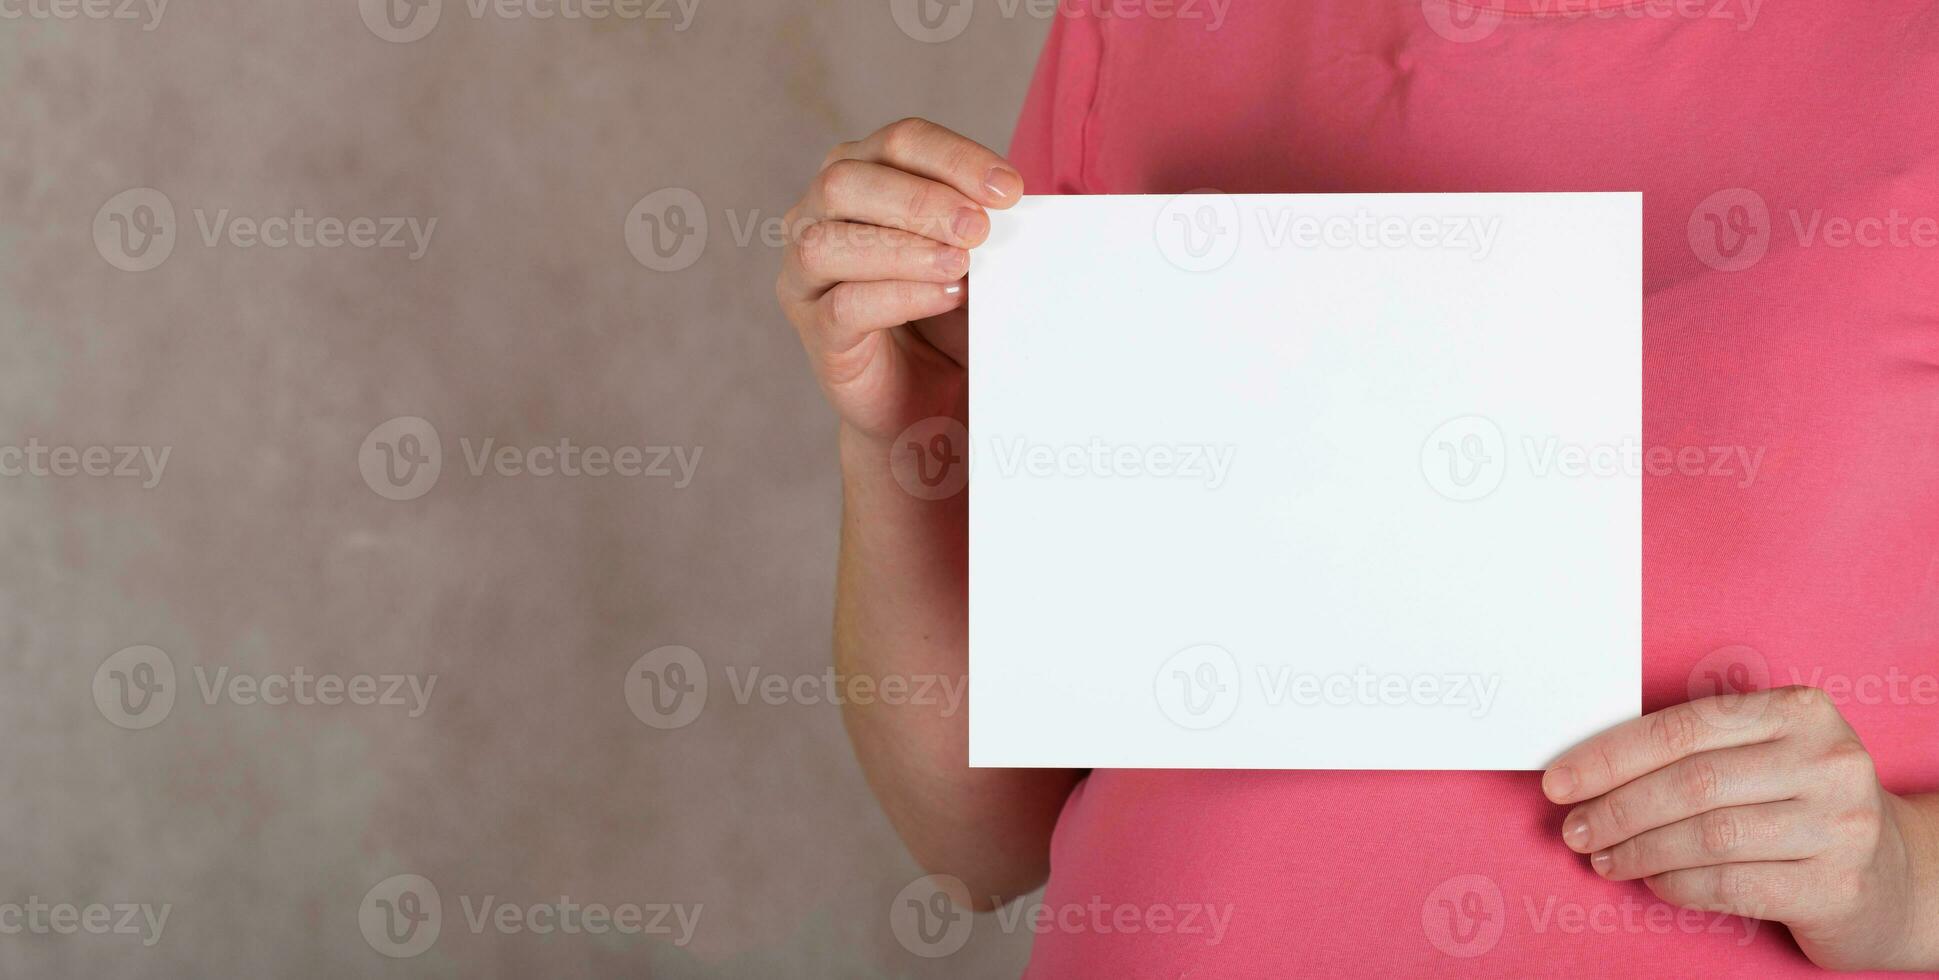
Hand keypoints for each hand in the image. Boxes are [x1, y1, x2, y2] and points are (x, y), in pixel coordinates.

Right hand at [775, 117, 1022, 443]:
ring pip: (828, 240)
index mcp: (860, 177)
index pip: (899, 142)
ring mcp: (805, 275)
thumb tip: (1011, 199)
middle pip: (848, 178)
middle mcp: (815, 216)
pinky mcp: (815, 331)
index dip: (954, 158)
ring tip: (961, 263)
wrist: (925, 397)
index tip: (1009, 189)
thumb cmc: (945, 313)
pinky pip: (844, 304)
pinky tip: (945, 296)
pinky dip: (900, 295)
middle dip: (922, 199)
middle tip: (979, 228)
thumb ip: (981, 222)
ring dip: (903, 246)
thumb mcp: (971, 256)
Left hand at [1543, 686, 1938, 970]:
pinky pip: (1729, 884)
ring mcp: (1839, 825)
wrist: (1893, 875)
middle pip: (1690, 783)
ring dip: (1638, 851)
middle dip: (1616, 809)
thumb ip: (1697, 749)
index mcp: (1800, 711)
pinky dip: (1676, 884)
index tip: (1560, 781)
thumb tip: (1588, 768)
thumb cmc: (1803, 804)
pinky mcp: (1837, 885)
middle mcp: (1828, 761)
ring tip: (1604, 858)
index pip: (1682, 728)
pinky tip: (1652, 881)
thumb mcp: (1767, 754)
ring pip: (1706, 837)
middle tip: (1575, 829)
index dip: (1610, 757)